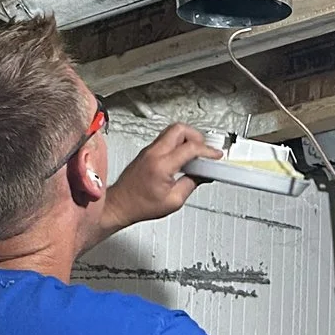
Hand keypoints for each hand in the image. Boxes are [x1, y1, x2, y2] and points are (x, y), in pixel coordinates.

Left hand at [99, 123, 221, 232]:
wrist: (119, 205)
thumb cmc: (139, 205)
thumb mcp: (173, 201)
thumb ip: (191, 183)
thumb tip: (203, 174)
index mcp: (161, 165)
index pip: (190, 148)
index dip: (207, 151)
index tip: (216, 155)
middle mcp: (153, 153)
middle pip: (180, 129)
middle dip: (197, 137)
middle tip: (204, 151)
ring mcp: (148, 150)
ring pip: (172, 131)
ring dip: (187, 139)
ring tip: (194, 155)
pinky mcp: (147, 152)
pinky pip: (166, 140)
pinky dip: (178, 144)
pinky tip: (182, 158)